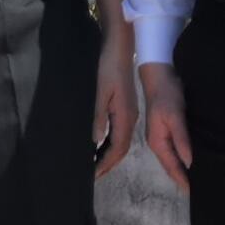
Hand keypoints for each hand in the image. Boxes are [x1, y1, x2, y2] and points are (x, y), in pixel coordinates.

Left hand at [91, 21, 138, 180]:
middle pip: (121, 148)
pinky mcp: (126, 109)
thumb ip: (98, 117)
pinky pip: (120, 132)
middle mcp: (130, 118)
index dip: (106, 162)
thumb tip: (95, 140)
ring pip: (121, 141)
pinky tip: (101, 146)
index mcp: (125, 116)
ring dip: (109, 155)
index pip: (117, 147)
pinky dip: (111, 144)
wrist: (120, 49)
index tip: (94, 174)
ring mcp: (129, 114)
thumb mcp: (100, 93)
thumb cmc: (108, 68)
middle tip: (93, 175)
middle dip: (108, 163)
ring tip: (96, 165)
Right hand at [140, 61, 191, 187]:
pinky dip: (185, 157)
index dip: (182, 180)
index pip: (171, 167)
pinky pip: (178, 149)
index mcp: (157, 142)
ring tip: (200, 179)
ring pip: (175, 159)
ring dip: (185, 169)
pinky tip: (195, 160)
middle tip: (201, 189)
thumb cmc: (166, 96)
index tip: (195, 192)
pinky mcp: (170, 130)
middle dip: (183, 178)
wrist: (160, 77)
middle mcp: (159, 143)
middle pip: (172, 166)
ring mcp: (163, 137)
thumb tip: (189, 162)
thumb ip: (181, 139)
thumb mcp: (175, 116)